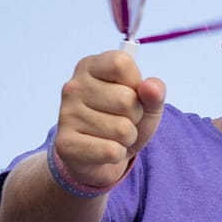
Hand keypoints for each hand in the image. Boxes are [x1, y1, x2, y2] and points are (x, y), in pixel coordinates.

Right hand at [55, 50, 165, 189]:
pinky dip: (117, 154)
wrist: (100, 159)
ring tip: (113, 135)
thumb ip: (155, 92)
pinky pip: (112, 151)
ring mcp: (66, 114)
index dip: (136, 82)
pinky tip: (104, 148)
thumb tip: (150, 87)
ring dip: (127, 137)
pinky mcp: (66, 144)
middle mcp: (73, 87)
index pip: (121, 63)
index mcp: (90, 67)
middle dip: (135, 115)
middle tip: (122, 119)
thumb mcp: (148, 104)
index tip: (131, 92)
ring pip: (122, 129)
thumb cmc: (124, 121)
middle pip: (126, 99)